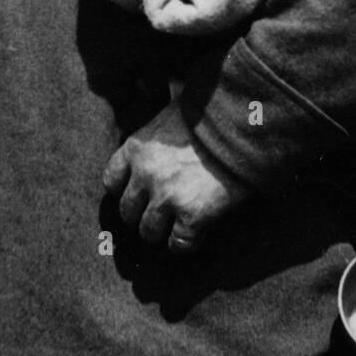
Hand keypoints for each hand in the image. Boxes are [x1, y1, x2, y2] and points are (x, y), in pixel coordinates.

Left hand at [102, 108, 250, 253]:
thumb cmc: (212, 114)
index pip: (112, 181)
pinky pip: (179, 243)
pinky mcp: (193, 215)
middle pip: (127, 212)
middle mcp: (145, 175)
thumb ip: (158, 133)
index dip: (125, 190)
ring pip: (149, 232)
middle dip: (143, 214)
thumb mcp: (173, 112)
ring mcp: (167, 197)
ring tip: (175, 225)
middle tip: (159, 212)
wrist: (244, 125)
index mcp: (137, 148)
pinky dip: (185, 243)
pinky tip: (195, 234)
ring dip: (162, 231)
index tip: (138, 193)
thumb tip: (157, 129)